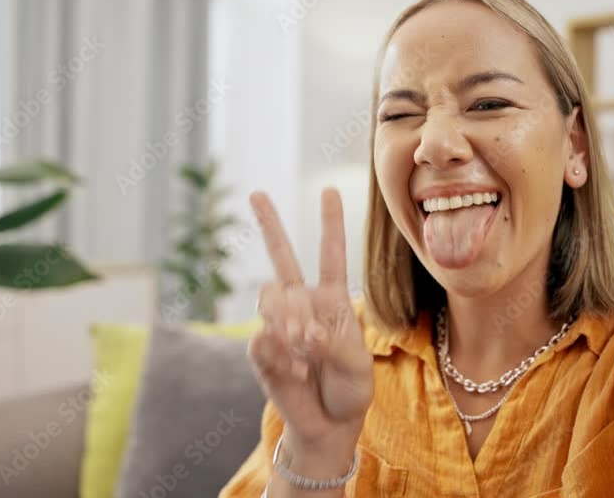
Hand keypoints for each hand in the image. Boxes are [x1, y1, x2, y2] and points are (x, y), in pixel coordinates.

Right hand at [247, 189, 373, 452]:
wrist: (329, 424)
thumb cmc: (350, 389)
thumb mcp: (356, 366)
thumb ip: (332, 343)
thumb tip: (299, 331)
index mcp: (333, 300)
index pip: (330, 256)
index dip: (330, 224)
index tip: (329, 190)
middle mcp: (303, 305)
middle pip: (282, 258)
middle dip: (270, 225)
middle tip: (257, 193)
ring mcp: (278, 325)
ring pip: (270, 299)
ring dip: (288, 320)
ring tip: (304, 348)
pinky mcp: (261, 350)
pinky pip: (262, 339)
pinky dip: (282, 356)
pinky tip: (296, 373)